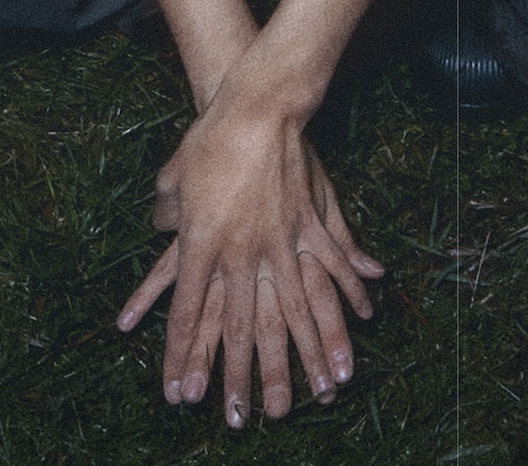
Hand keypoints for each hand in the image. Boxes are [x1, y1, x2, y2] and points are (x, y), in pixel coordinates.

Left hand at [116, 101, 383, 425]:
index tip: (178, 394)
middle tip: (246, 420)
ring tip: (319, 394)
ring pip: (293, 312)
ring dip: (305, 356)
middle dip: (241, 378)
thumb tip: (161, 220)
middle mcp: (241, 253)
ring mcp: (280, 241)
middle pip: (241, 328)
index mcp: (201, 243)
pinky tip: (366, 316)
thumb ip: (169, 206)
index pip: (188, 312)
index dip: (181, 356)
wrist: (255, 105)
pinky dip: (349, 291)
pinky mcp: (308, 223)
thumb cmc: (209, 138)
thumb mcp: (176, 174)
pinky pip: (331, 265)